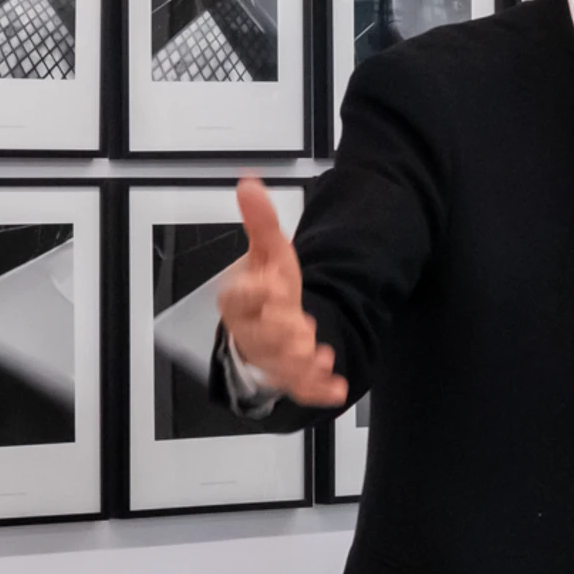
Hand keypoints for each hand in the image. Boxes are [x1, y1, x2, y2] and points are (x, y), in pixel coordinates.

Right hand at [215, 176, 346, 406]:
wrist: (271, 320)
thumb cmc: (267, 286)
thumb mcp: (269, 251)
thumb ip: (261, 222)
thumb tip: (249, 183)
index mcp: (240, 299)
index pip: (236, 298)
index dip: (251, 293)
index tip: (272, 285)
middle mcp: (250, 331)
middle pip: (257, 337)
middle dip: (278, 333)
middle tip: (299, 329)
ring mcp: (269, 356)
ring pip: (277, 366)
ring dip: (297, 363)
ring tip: (317, 354)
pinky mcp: (289, 376)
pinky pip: (299, 388)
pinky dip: (317, 390)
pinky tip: (336, 388)